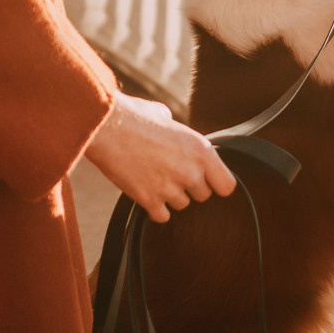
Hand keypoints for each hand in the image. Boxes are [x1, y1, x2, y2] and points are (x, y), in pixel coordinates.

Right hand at [84, 92, 237, 223]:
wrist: (105, 127)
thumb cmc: (134, 116)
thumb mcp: (166, 116)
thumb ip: (179, 133)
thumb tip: (176, 133)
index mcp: (201, 150)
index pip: (227, 186)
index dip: (217, 183)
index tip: (207, 179)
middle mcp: (190, 172)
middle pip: (203, 196)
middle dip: (189, 187)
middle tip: (170, 171)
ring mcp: (170, 188)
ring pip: (181, 205)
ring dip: (170, 196)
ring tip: (153, 175)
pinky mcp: (149, 200)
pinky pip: (162, 216)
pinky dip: (154, 207)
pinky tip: (145, 189)